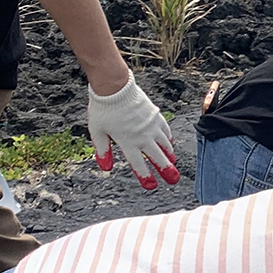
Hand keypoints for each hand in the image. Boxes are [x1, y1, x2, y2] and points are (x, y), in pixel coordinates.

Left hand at [86, 75, 178, 189]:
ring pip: (165, 145)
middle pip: (157, 157)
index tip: (151, 185)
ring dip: (169, 155)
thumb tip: (106, 167)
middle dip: (166, 170)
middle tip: (174, 179)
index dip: (145, 177)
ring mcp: (151, 127)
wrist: (115, 86)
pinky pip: (165, 131)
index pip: (138, 164)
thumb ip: (102, 150)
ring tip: (173, 162)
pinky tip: (169, 143)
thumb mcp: (97, 131)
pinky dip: (168, 139)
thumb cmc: (104, 109)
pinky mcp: (155, 116)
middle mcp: (142, 137)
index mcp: (127, 143)